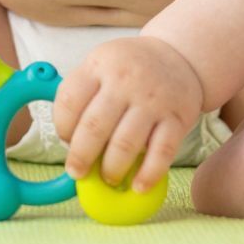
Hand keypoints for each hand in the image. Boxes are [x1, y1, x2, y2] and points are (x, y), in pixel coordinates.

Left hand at [52, 36, 204, 192]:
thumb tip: (68, 142)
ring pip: (125, 143)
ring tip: (107, 178)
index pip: (70, 101)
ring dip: (111, 169)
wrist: (180, 57)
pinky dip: (148, 174)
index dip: (62, 128)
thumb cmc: (131, 70)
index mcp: (100, 65)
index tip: (66, 141)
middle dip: (81, 156)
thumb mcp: (101, 64)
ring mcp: (154, 100)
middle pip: (94, 126)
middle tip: (77, 172)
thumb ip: (81, 94)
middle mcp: (126, 81)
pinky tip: (138, 186)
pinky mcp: (178, 118)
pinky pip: (162, 153)